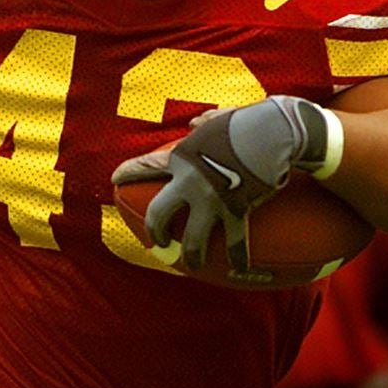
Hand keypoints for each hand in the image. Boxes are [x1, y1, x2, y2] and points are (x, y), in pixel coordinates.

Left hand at [112, 95, 332, 274]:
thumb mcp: (219, 119)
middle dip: (155, 232)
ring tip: (192, 264)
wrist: (273, 132)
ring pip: (191, 239)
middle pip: (159, 214)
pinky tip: (238, 268)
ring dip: (191, 255)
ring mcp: (210, 200)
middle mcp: (189, 182)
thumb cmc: (246, 121)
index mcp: (182, 158)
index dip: (128, 173)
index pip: (147, 167)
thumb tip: (196, 121)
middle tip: (159, 242)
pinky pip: (234, 243)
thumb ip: (204, 123)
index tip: (114, 179)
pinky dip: (237, 257)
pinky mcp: (236, 212)